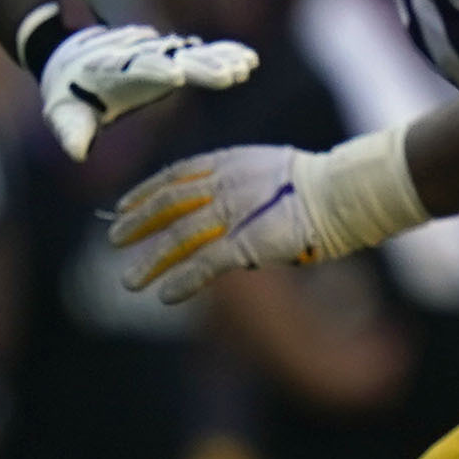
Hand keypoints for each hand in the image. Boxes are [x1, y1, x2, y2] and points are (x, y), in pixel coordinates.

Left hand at [30, 14, 257, 161]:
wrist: (73, 59)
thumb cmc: (70, 95)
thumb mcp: (63, 114)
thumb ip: (71, 131)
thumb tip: (77, 153)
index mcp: (110, 68)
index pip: (134, 66)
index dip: (154, 68)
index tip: (175, 75)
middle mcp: (138, 55)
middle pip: (173, 57)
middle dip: (200, 64)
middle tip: (228, 74)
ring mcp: (157, 52)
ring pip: (191, 53)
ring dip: (218, 59)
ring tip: (245, 67)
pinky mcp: (171, 55)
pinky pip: (200, 53)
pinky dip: (223, 54)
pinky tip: (248, 59)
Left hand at [112, 135, 421, 300]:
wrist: (344, 191)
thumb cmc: (323, 184)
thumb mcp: (273, 174)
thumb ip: (246, 186)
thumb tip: (232, 202)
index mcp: (230, 162)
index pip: (176, 175)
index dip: (146, 190)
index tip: (126, 203)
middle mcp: (223, 185)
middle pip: (167, 203)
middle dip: (138, 221)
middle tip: (114, 238)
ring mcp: (231, 214)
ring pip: (178, 238)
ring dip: (151, 261)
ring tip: (130, 281)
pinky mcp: (243, 243)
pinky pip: (203, 264)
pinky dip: (182, 280)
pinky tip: (165, 295)